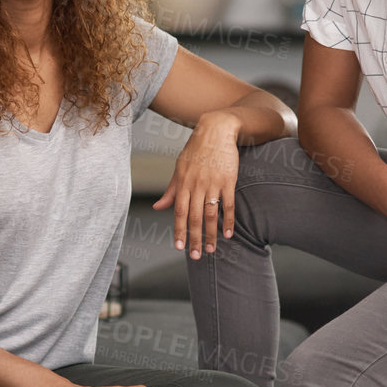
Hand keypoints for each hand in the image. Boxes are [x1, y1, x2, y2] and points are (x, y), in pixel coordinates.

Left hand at [153, 111, 240, 259]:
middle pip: (194, 217)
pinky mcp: (228, 180)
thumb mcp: (179, 168)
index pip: (178, 212)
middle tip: (197, 256)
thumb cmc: (196, 150)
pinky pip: (229, 204)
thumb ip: (170, 190)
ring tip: (211, 249)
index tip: (179, 247)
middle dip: (195, 239)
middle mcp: (196, 185)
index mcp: (182, 183)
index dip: (178, 231)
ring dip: (211, 234)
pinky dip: (229, 220)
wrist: (216, 130)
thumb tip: (157, 207)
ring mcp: (213, 183)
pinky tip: (228, 233)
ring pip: (211, 213)